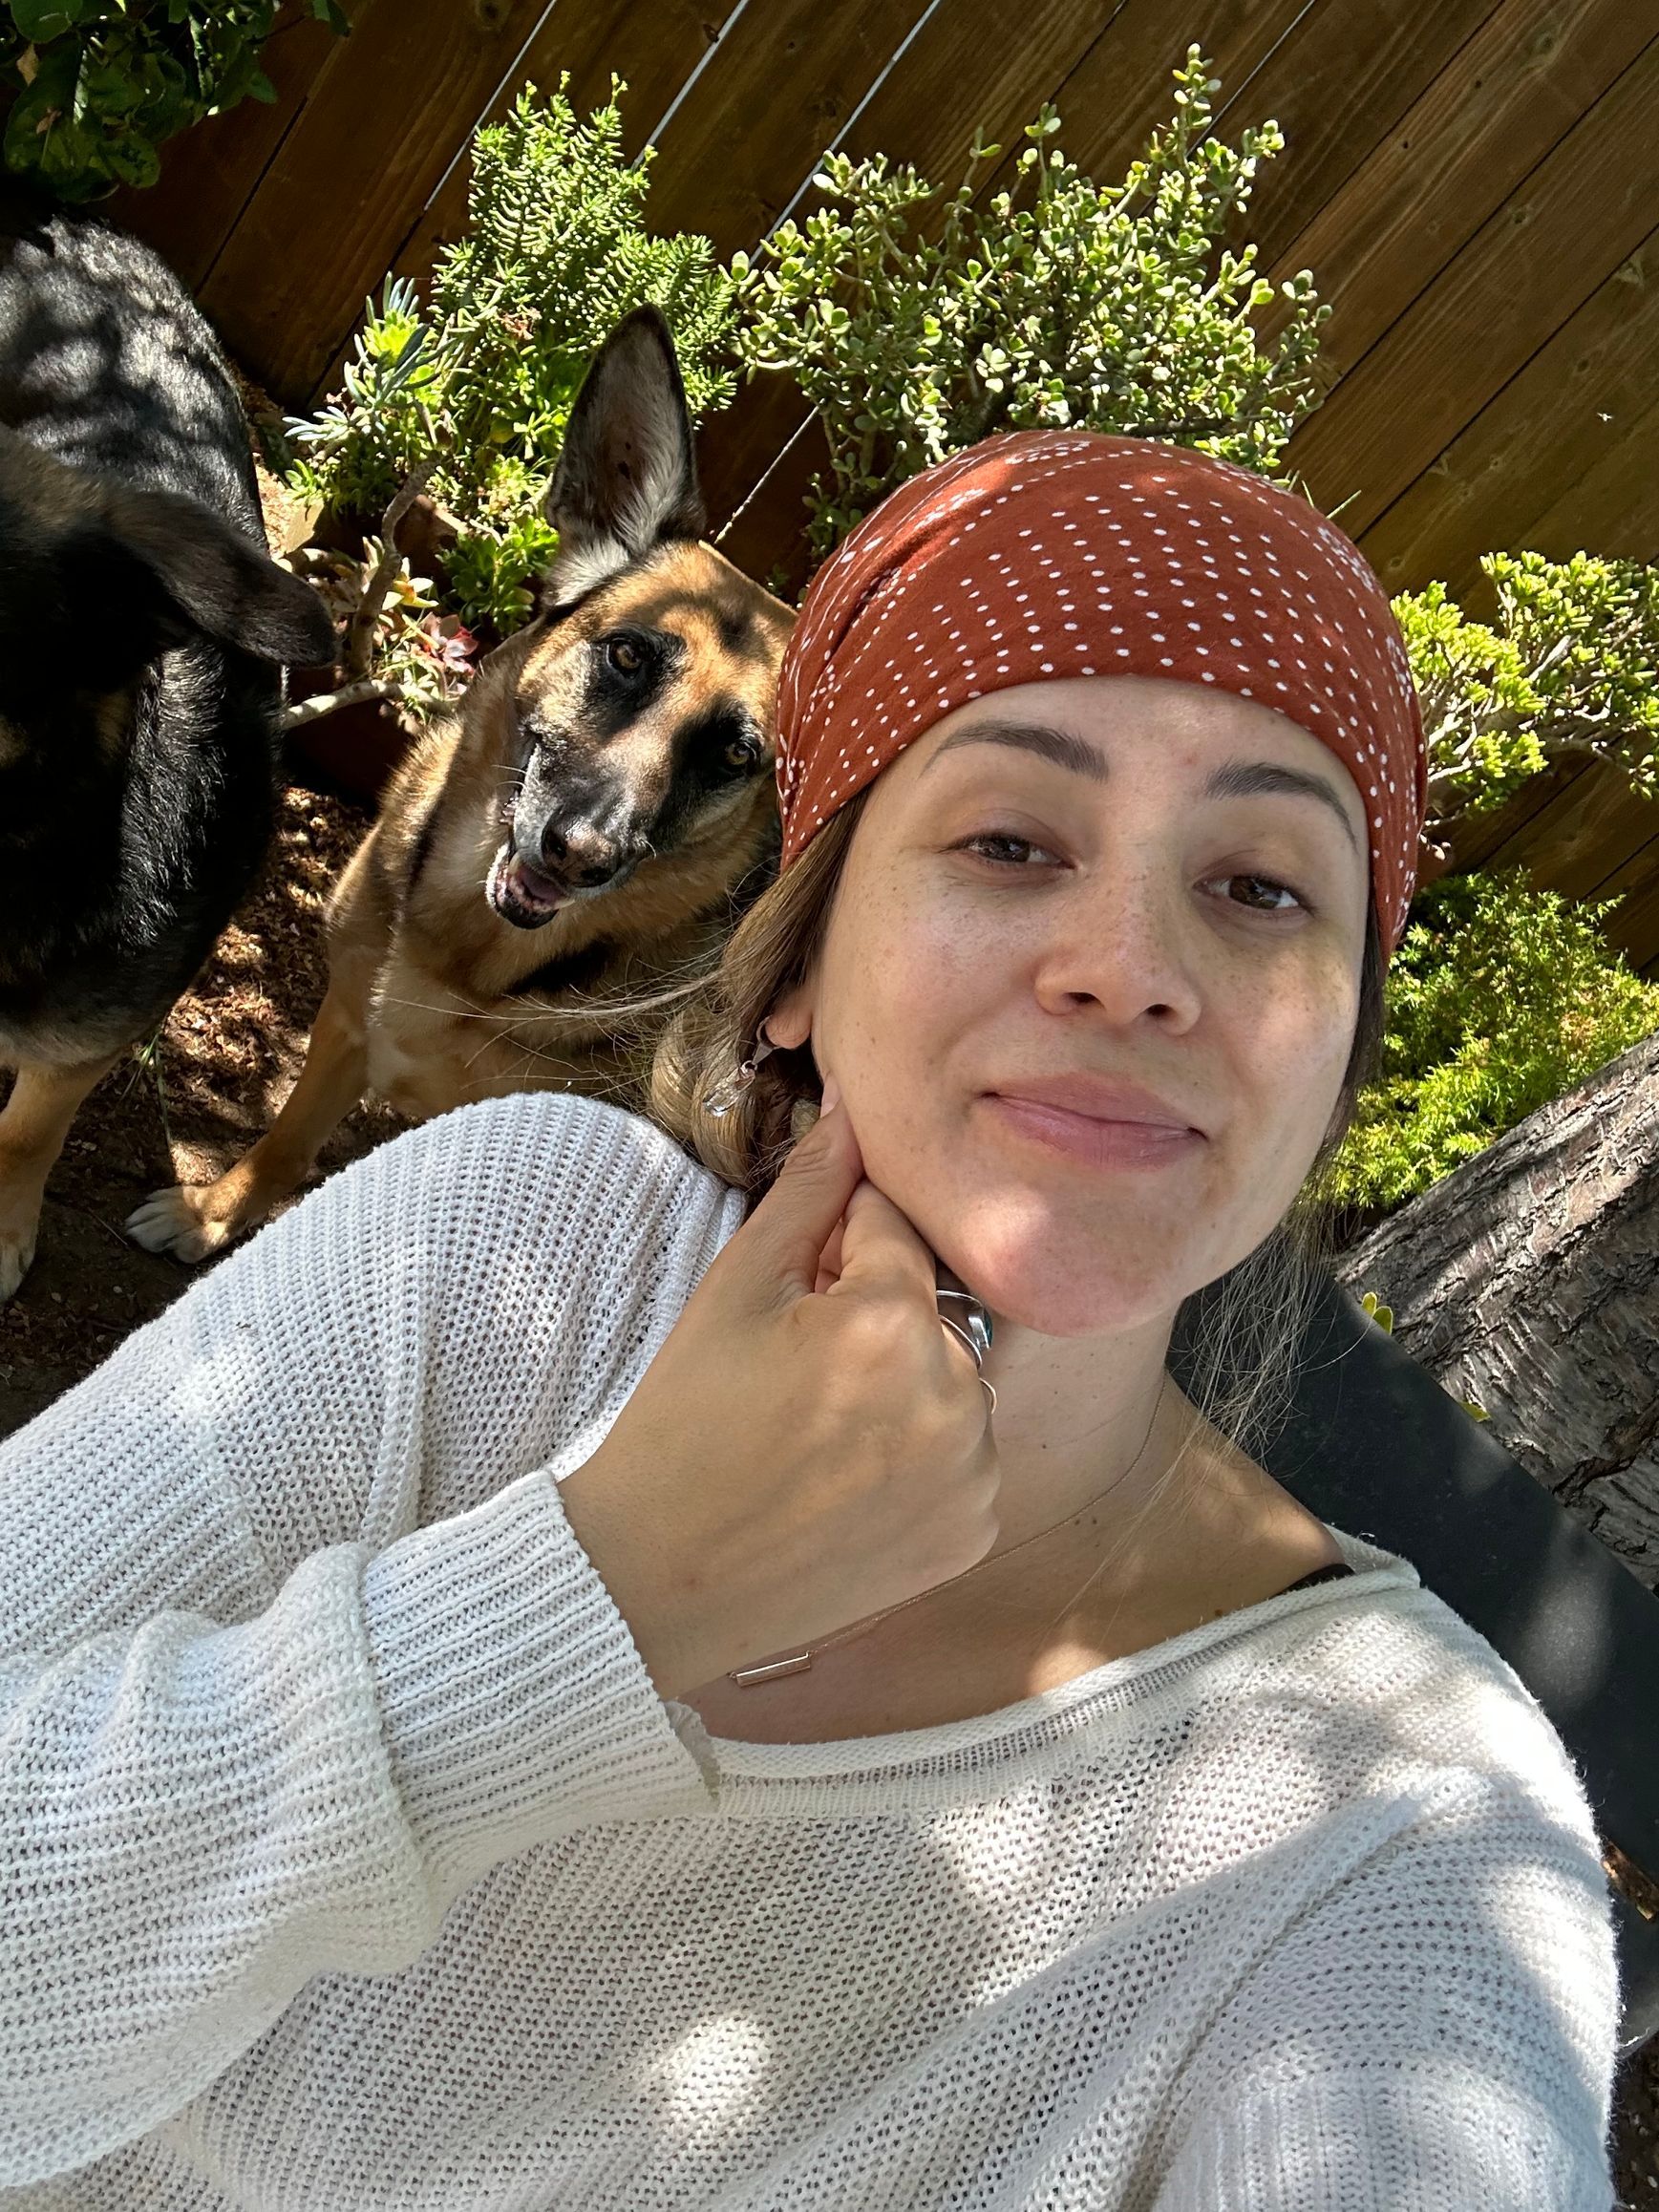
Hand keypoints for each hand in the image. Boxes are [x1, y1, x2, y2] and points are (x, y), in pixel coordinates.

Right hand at [558, 1097, 1000, 1698]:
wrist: (656, 1582)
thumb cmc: (682, 1425)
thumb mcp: (734, 1290)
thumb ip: (808, 1192)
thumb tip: (854, 1110)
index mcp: (893, 1324)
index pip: (893, 1225)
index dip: (837, 1244)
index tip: (793, 1291)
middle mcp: (955, 1398)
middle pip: (930, 1305)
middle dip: (876, 1313)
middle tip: (791, 1369)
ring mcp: (972, 1475)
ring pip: (952, 1379)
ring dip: (905, 1381)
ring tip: (816, 1428)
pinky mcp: (971, 1533)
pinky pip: (963, 1456)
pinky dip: (920, 1453)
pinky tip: (847, 1477)